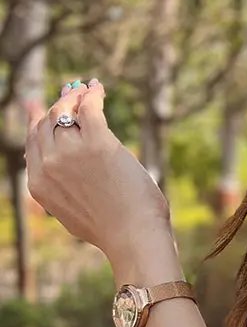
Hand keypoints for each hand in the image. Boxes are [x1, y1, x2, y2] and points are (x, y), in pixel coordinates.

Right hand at [24, 80, 171, 260]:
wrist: (133, 237)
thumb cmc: (113, 230)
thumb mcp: (74, 213)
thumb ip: (63, 192)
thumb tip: (64, 176)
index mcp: (39, 185)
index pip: (32, 142)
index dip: (36, 121)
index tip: (37, 106)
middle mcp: (48, 165)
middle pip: (45, 123)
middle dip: (57, 104)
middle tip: (71, 93)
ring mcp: (70, 153)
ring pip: (63, 111)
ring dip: (75, 96)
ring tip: (88, 90)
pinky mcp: (96, 143)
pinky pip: (89, 109)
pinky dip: (93, 95)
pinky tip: (98, 89)